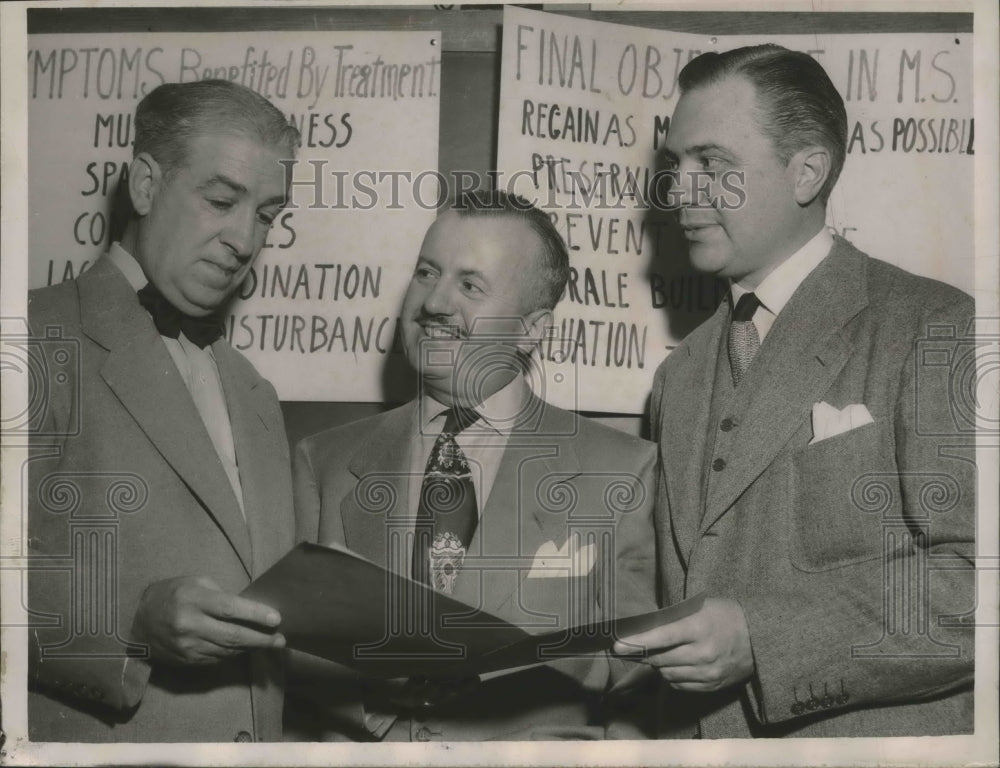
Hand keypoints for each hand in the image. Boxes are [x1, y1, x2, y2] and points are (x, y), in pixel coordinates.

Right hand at [132, 575, 283, 664]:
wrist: (136, 621)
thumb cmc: (172, 593)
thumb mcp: (195, 582)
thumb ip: (221, 595)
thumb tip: (251, 609)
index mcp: (193, 599)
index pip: (230, 609)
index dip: (256, 615)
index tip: (277, 619)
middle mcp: (189, 625)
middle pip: (233, 635)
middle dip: (261, 639)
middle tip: (281, 640)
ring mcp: (187, 646)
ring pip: (227, 650)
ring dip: (251, 648)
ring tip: (270, 643)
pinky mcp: (186, 661)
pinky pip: (217, 658)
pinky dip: (234, 654)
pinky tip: (246, 648)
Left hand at [613, 597, 753, 691]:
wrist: (761, 638)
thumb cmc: (726, 615)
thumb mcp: (701, 606)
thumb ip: (673, 618)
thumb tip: (641, 628)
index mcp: (699, 627)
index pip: (662, 637)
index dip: (637, 642)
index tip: (617, 646)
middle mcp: (703, 653)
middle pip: (660, 659)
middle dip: (645, 654)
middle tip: (634, 647)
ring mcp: (708, 673)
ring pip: (667, 674)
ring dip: (660, 665)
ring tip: (665, 653)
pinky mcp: (711, 686)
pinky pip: (680, 686)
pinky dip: (673, 676)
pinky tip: (679, 664)